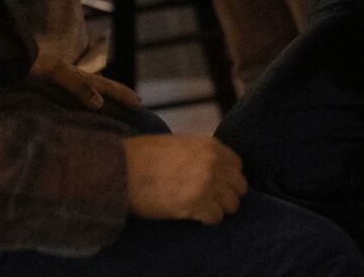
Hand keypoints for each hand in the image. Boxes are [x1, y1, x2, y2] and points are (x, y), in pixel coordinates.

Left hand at [29, 52, 142, 111]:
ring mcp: (62, 82)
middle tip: (138, 103)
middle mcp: (73, 78)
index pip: (107, 87)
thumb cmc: (30, 66)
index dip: (123, 95)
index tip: (141, 104)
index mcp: (78, 76)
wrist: (7, 59)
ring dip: (105, 96)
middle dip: (121, 94)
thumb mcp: (56, 72)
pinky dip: (85, 100)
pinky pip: (74, 96)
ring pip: (90, 89)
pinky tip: (83, 105)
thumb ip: (77, 86)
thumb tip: (100, 103)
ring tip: (115, 103)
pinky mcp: (50, 87)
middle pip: (103, 85)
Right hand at [123, 134, 247, 223]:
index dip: (228, 177)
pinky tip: (195, 216)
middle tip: (213, 200)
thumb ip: (201, 152)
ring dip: (219, 208)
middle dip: (228, 194)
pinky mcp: (196, 204)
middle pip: (239, 186)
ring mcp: (207, 184)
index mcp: (211, 146)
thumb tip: (212, 166)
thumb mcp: (180, 144)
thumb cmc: (145, 155)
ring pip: (232, 204)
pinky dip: (208, 219)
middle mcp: (214, 163)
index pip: (237, 165)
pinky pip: (216, 217)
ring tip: (203, 209)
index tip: (219, 184)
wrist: (124, 168)